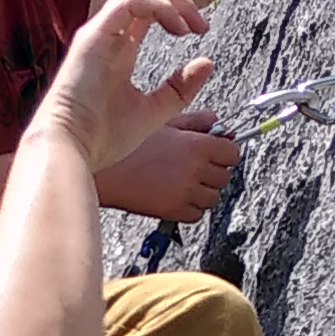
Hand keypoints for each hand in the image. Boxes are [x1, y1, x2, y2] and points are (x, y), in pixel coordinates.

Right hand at [39, 0, 218, 173]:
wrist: (71, 149)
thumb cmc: (102, 136)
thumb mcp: (155, 111)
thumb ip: (179, 87)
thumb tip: (207, 61)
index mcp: (119, 45)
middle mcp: (109, 31)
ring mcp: (100, 31)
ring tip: (198, 26)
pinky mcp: (95, 36)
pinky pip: (132, 2)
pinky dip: (161, 7)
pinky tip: (181, 28)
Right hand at [94, 110, 239, 221]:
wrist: (101, 170)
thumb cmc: (126, 144)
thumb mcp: (163, 122)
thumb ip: (196, 121)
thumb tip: (218, 123)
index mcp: (197, 144)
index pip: (233, 153)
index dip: (224, 152)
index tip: (215, 153)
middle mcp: (196, 169)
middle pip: (225, 176)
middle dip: (212, 172)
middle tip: (193, 167)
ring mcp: (186, 192)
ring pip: (212, 197)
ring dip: (202, 191)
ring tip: (181, 182)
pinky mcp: (174, 211)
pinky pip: (196, 214)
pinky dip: (190, 207)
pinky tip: (174, 195)